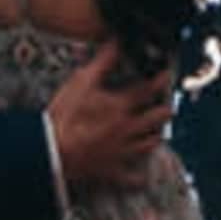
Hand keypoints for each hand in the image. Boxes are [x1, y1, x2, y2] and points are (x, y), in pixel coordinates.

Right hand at [48, 45, 166, 196]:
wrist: (52, 150)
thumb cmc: (66, 115)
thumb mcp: (82, 81)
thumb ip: (103, 61)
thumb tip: (117, 42)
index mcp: (121, 106)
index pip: (148, 90)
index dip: (160, 80)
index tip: (168, 74)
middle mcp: (129, 129)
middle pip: (156, 119)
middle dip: (164, 110)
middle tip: (167, 105)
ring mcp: (123, 151)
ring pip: (149, 145)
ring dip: (155, 136)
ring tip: (158, 132)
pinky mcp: (113, 170)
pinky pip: (131, 178)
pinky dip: (138, 177)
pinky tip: (142, 176)